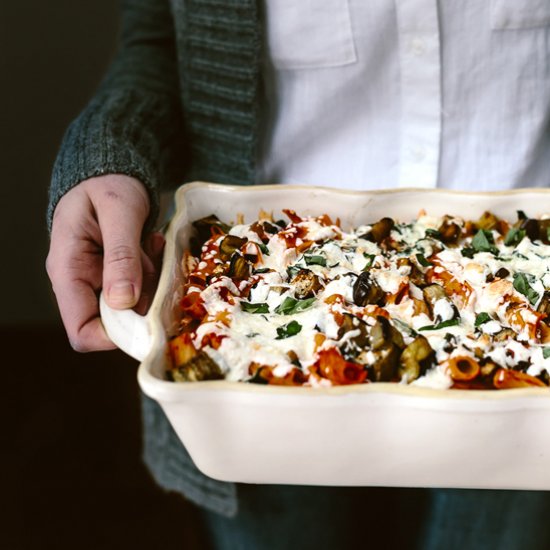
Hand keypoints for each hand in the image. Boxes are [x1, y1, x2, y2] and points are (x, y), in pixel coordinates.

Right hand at [46, 175, 164, 351]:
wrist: (112, 173)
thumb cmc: (108, 184)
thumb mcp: (118, 212)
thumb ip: (120, 254)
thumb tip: (123, 301)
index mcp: (68, 270)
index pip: (81, 330)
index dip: (114, 338)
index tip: (148, 323)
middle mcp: (82, 282)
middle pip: (115, 322)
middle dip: (143, 303)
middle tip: (154, 266)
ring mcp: (102, 280)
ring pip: (135, 305)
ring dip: (151, 283)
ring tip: (149, 245)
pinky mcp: (120, 275)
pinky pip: (143, 288)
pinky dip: (154, 272)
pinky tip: (151, 245)